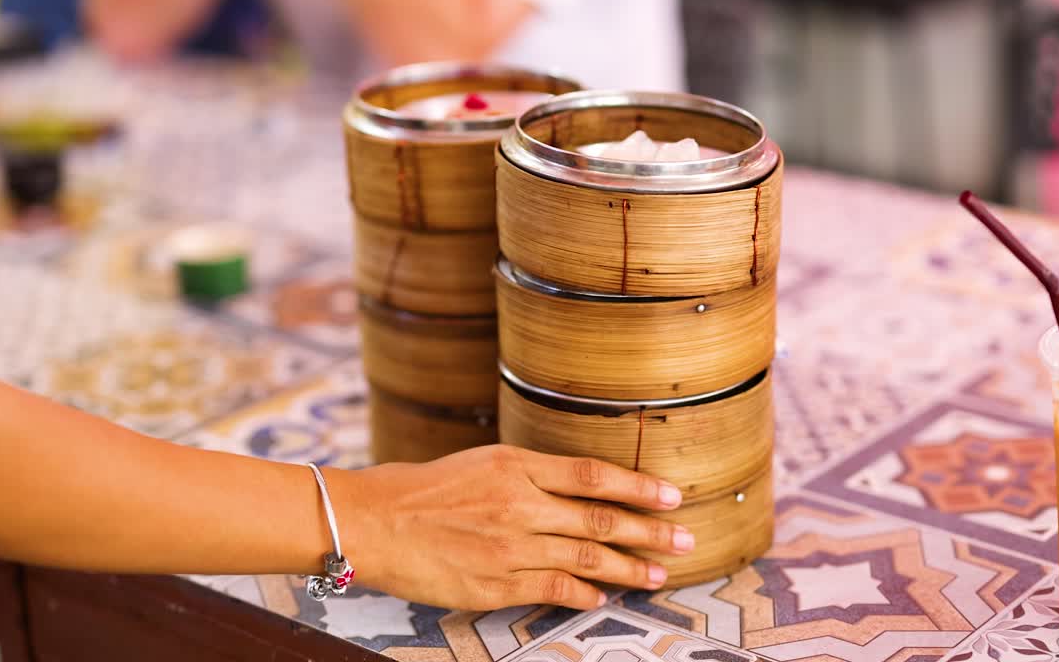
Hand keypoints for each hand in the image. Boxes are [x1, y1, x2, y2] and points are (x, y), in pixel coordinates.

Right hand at [328, 445, 693, 609]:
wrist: (371, 522)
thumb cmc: (420, 490)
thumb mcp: (478, 463)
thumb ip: (526, 475)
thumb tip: (573, 487)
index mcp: (515, 465)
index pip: (592, 475)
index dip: (638, 486)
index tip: (672, 496)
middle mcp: (519, 503)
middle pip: (601, 517)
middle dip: (650, 530)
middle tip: (686, 538)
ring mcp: (510, 546)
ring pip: (587, 556)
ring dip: (629, 567)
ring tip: (660, 572)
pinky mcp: (495, 583)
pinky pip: (554, 587)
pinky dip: (585, 593)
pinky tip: (603, 596)